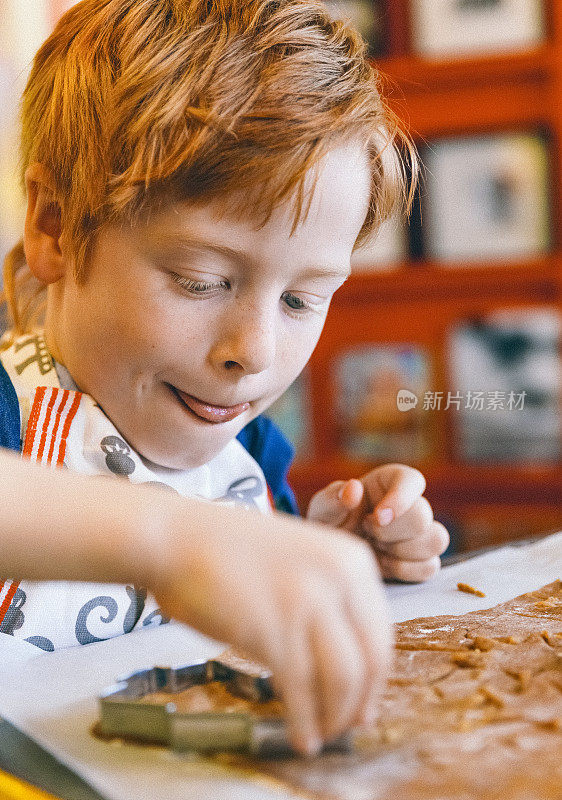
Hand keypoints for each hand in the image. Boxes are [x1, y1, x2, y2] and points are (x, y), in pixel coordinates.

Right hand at [148, 498, 392, 755]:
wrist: (179, 538)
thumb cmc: (230, 550)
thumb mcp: (301, 559)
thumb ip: (330, 597)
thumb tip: (347, 659)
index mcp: (352, 559)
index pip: (380, 631)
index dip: (375, 676)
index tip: (364, 700)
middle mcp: (338, 578)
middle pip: (371, 658)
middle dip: (361, 701)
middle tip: (349, 725)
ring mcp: (307, 603)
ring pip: (343, 679)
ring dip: (336, 716)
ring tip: (322, 734)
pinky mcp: (273, 630)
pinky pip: (301, 690)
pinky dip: (306, 721)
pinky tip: (301, 735)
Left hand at [306, 464, 448, 582]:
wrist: (334, 552)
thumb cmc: (331, 522)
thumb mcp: (324, 507)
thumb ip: (334, 497)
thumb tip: (353, 489)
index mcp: (391, 482)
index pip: (412, 481)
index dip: (400, 498)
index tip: (377, 516)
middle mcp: (411, 504)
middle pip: (423, 516)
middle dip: (390, 531)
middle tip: (367, 531)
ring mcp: (420, 533)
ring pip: (437, 540)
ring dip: (401, 550)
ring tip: (376, 547)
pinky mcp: (423, 559)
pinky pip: (430, 566)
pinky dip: (404, 570)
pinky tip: (383, 562)